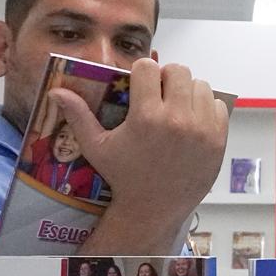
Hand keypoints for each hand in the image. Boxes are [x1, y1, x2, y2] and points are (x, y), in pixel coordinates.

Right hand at [51, 58, 228, 252]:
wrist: (155, 209)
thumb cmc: (124, 177)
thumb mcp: (97, 148)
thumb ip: (78, 116)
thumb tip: (56, 91)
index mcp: (146, 117)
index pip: (148, 67)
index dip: (142, 73)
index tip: (140, 85)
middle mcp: (177, 120)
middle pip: (179, 70)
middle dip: (167, 78)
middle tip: (159, 95)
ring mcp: (202, 130)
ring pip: (201, 85)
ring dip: (188, 91)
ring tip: (176, 108)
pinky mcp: (218, 140)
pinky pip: (218, 105)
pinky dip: (206, 108)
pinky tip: (192, 121)